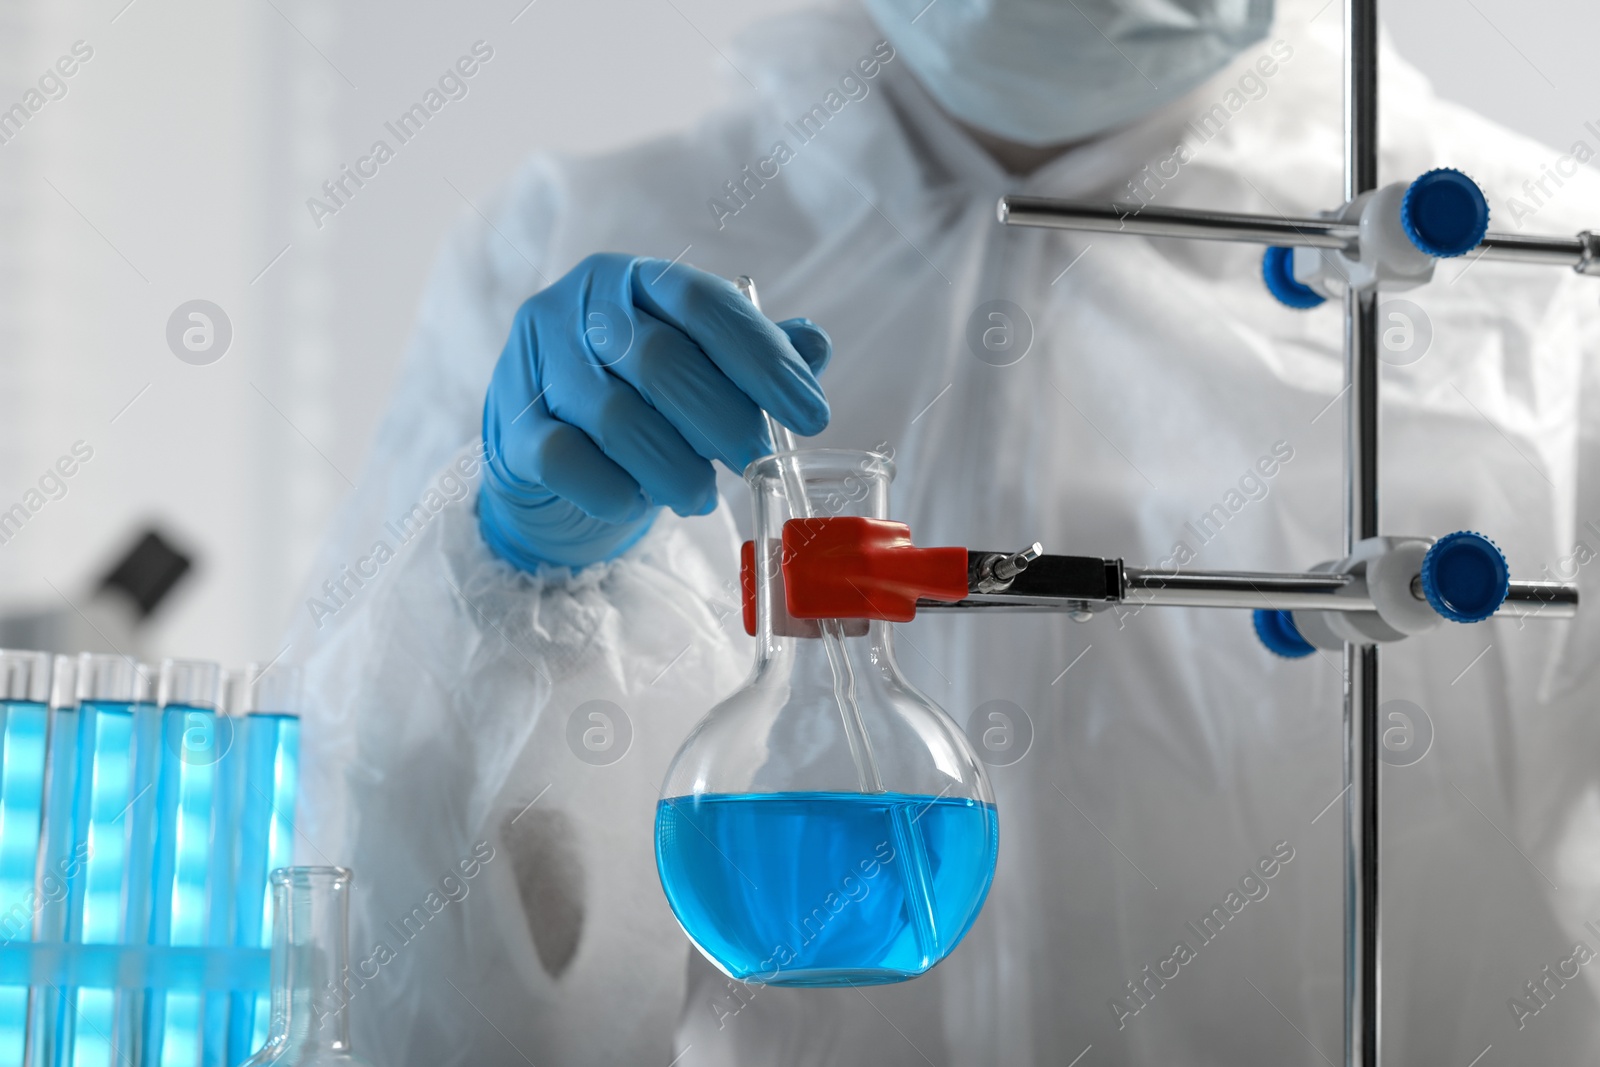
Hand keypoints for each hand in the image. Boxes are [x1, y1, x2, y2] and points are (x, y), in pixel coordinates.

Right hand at [480, 253, 831, 568]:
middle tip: (754, 460)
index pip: (704, 304)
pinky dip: (613, 490)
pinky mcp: (510, 428)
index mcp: (636, 279)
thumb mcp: (700, 366)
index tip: (811, 414)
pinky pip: (566, 460)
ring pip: (613, 416)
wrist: (548, 451)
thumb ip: (753, 354)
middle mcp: (578, 307)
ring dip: (671, 467)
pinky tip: (638, 503)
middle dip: (721, 419)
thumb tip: (815, 345)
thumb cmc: (639, 400)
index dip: (763, 359)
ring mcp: (536, 364)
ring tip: (700, 496)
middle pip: (658, 359)